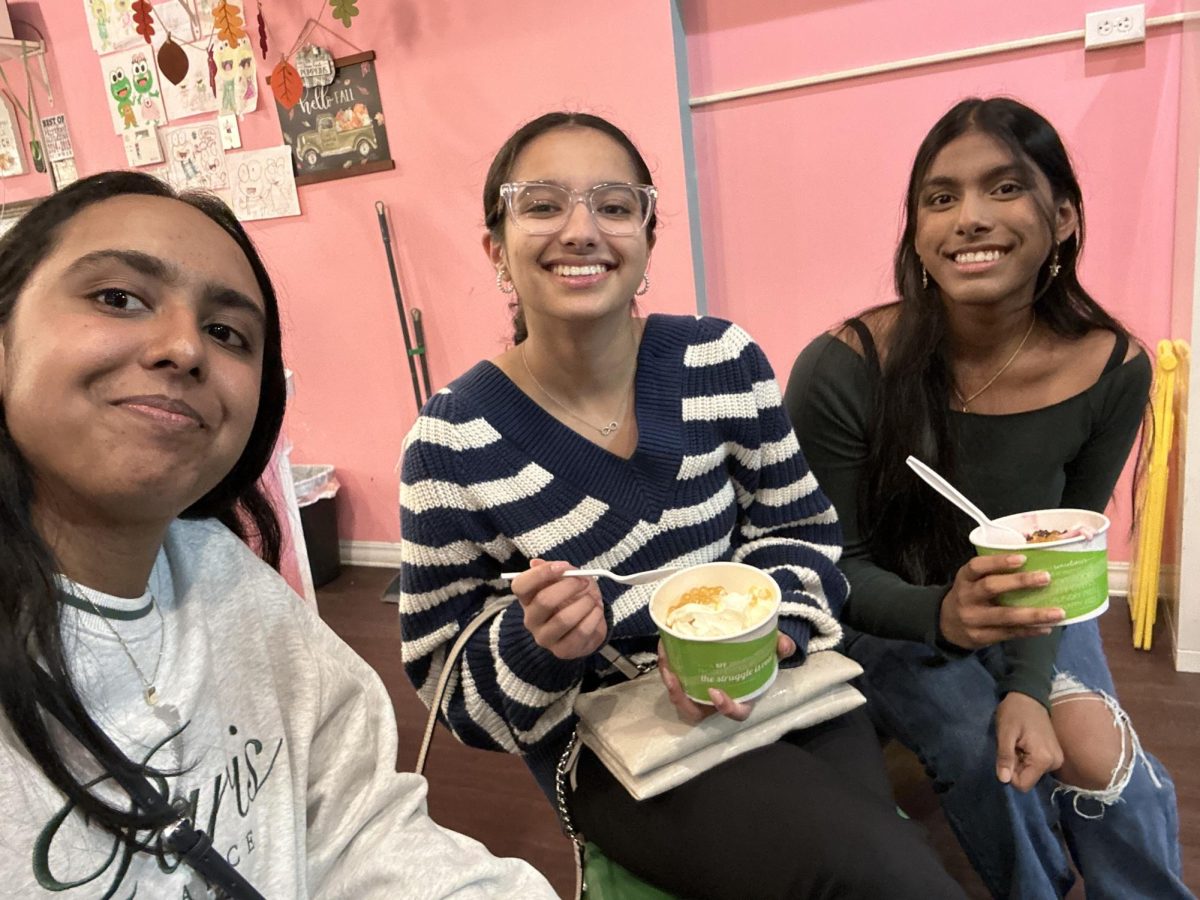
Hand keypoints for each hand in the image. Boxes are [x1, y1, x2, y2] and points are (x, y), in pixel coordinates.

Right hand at [510, 559, 606, 659]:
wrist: (586, 624)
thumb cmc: (572, 598)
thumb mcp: (564, 579)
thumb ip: (553, 569)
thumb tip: (536, 563)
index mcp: (527, 598)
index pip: (520, 585)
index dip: (541, 573)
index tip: (563, 567)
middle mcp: (531, 620)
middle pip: (544, 601)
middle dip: (569, 587)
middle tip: (584, 581)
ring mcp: (545, 638)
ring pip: (564, 619)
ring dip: (584, 603)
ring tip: (593, 599)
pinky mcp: (562, 651)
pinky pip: (580, 633)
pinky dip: (593, 618)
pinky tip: (596, 611)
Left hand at [658, 633, 796, 724]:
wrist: (745, 648)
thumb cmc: (757, 656)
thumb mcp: (770, 650)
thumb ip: (778, 648)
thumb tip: (784, 644)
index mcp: (742, 697)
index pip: (736, 713)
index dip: (726, 708)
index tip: (715, 693)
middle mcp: (718, 701)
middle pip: (696, 710)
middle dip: (681, 697)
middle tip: (674, 677)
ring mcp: (701, 693)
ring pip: (681, 697)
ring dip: (670, 682)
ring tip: (665, 660)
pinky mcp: (689, 680)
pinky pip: (675, 680)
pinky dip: (668, 666)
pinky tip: (665, 647)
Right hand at [939, 554, 1065, 649]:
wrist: (946, 625)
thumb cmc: (969, 596)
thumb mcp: (971, 581)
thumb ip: (992, 574)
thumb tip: (1034, 565)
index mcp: (964, 578)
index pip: (977, 566)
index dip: (998, 562)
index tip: (1023, 558)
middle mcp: (966, 597)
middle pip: (991, 587)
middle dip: (1019, 582)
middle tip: (1046, 578)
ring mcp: (972, 619)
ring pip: (1005, 615)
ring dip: (1033, 614)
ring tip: (1058, 612)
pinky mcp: (980, 637)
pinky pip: (1008, 633)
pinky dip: (1029, 630)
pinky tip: (1046, 627)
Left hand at [995, 693, 1063, 791]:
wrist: (1029, 696)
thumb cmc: (1015, 712)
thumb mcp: (1005, 733)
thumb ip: (1005, 757)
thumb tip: (1003, 780)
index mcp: (1044, 759)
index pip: (1023, 784)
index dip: (1010, 773)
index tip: (1007, 754)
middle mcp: (1055, 763)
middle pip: (1028, 778)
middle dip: (1016, 766)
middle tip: (1013, 745)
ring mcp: (1057, 759)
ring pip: (1032, 772)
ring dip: (1021, 761)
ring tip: (1019, 743)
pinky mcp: (1055, 755)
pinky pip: (1037, 766)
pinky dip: (1028, 757)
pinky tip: (1025, 743)